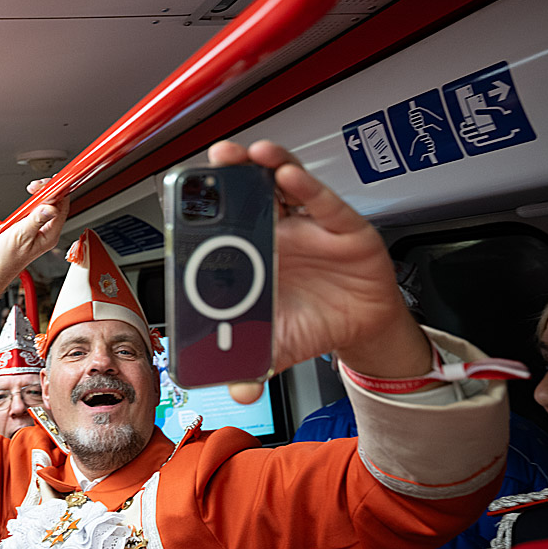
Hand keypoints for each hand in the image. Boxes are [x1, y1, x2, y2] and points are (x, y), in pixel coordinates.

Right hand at [0, 179, 68, 320]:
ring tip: (32, 190)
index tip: (51, 181)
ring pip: (47, 206)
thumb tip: (50, 207)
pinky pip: (37, 211)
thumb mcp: (21, 235)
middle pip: (56, 205)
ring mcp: (40, 231)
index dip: (58, 191)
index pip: (62, 208)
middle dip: (48, 191)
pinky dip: (33, 203)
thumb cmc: (5, 258)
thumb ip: (35, 220)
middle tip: (35, 186)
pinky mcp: (31, 228)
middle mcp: (48, 233)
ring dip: (40, 196)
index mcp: (50, 235)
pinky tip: (27, 201)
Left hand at [206, 141, 429, 402]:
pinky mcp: (343, 227)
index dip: (208, 203)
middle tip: (216, 160)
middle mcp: (278, 230)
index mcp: (252, 253)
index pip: (225, 220)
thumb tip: (239, 392)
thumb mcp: (277, 347)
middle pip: (251, 190)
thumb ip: (255, 365)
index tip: (187, 192)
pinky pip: (323, 203)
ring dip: (267, 164)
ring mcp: (309, 225)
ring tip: (250, 155)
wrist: (360, 327)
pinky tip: (289, 175)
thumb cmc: (311, 321)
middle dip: (232, 171)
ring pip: (285, 183)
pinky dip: (307, 187)